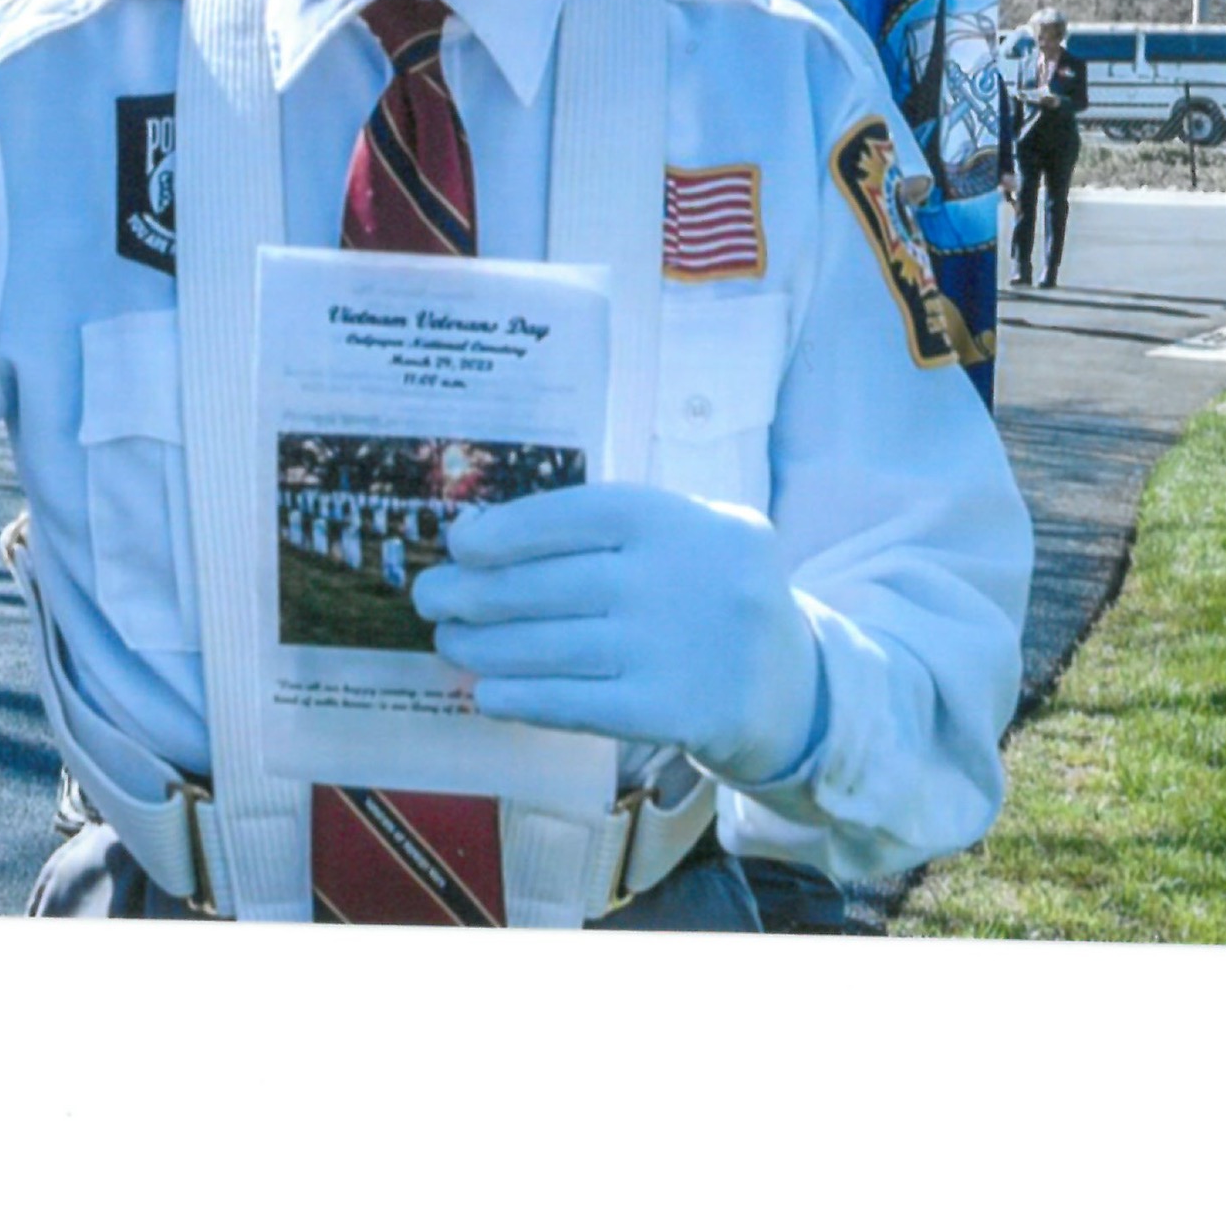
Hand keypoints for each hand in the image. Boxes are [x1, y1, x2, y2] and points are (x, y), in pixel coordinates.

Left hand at [407, 478, 823, 785]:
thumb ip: (606, 530)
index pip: (575, 515)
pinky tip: (488, 693)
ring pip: (551, 648)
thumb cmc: (713, 597)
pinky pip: (573, 704)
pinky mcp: (672, 711)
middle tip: (432, 598)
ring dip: (485, 647)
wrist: (794, 684)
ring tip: (450, 642)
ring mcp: (675, 648)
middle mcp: (679, 579)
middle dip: (475, 593)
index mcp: (681, 522)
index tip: (461, 544)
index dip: (507, 531)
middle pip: (550, 586)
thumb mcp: (690, 536)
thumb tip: (482, 535)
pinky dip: (521, 699)